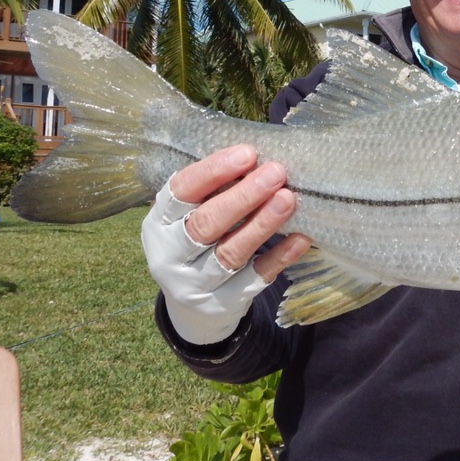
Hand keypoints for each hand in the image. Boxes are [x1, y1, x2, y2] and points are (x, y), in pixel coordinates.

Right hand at [141, 145, 310, 344]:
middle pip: (206, 224)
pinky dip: (278, 257)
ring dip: (261, 224)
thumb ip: (215, 190)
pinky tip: (300, 238)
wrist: (192, 307)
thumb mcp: (191, 215)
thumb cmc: (197, 241)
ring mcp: (196, 284)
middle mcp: (171, 256)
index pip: (181, 192)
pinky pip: (254, 278)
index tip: (247, 154)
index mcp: (159, 223)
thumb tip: (258, 158)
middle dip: (243, 196)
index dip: (213, 172)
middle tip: (276, 172)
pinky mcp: (224, 303)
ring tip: (288, 199)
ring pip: (230, 253)